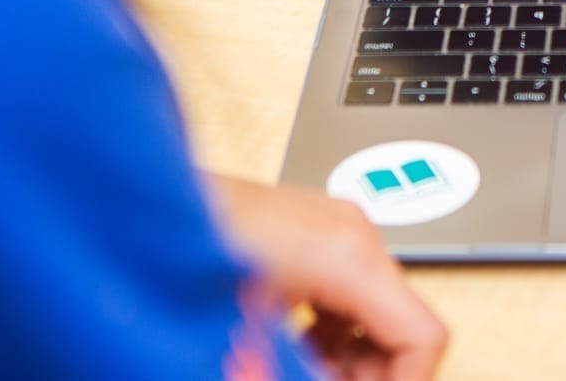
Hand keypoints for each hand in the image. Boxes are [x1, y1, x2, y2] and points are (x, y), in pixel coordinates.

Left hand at [207, 175, 447, 380]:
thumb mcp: (251, 340)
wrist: (142, 202)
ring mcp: (336, 228)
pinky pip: (347, 296)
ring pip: (376, 314)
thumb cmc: (183, 258)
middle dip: (370, 377)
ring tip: (300, 378)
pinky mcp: (314, 232)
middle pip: (402, 327)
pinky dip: (330, 336)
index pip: (423, 335)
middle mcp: (354, 235)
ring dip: (348, 362)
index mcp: (347, 256)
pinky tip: (287, 354)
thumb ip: (300, 372)